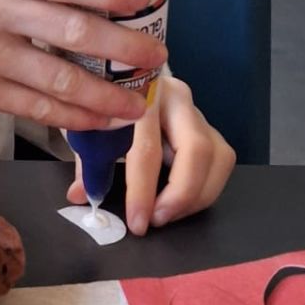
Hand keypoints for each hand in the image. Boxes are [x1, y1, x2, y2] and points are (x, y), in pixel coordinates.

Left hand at [66, 72, 235, 234]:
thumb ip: (90, 163)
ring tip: (168, 214)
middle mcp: (177, 98)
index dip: (142, 191)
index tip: (137, 222)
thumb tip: (82, 196)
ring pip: (218, 157)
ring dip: (196, 196)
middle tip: (158, 220)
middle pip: (196, 149)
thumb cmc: (109, 108)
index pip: (147, 148)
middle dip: (180, 195)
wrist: (125, 82)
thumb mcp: (93, 129)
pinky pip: (222, 162)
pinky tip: (182, 203)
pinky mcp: (212, 128)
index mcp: (141, 95)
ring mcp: (199, 112)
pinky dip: (205, 189)